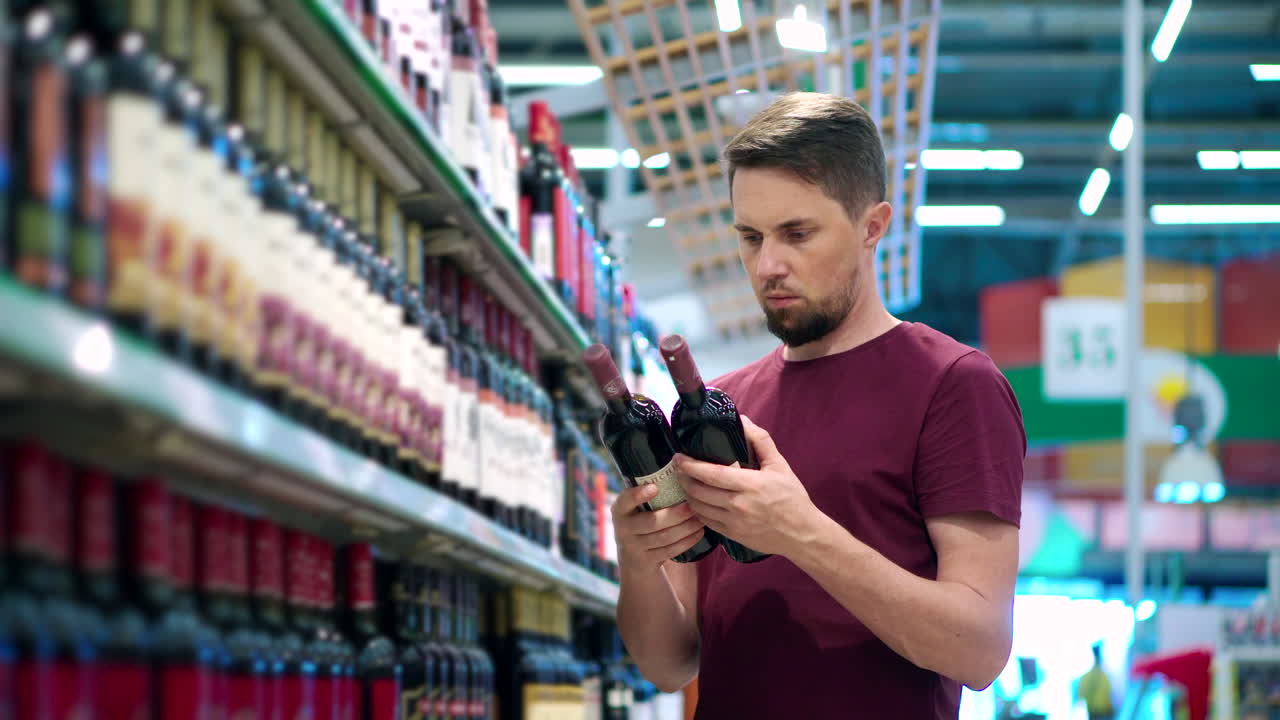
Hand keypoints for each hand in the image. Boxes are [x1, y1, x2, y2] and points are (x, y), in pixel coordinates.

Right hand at [611, 483, 708, 573]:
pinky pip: (670, 551)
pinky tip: (699, 532)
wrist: (634, 560)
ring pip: (664, 537)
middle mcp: (623, 529)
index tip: (654, 487)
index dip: (638, 495)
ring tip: (700, 518)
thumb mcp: (636, 509)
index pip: (625, 501)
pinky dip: (687, 541)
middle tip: (692, 505)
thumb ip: (648, 493)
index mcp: (620, 510)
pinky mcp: (647, 561)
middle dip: (675, 514)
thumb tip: (680, 466)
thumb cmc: (642, 523)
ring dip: (685, 527)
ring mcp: (634, 547)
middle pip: (652, 522)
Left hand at [675, 416, 823, 557]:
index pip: (711, 474)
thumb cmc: (792, 498)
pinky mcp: (732, 536)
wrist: (802, 535)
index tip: (678, 457)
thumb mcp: (780, 466)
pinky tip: (696, 502)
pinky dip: (697, 511)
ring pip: (698, 508)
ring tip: (685, 483)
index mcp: (750, 484)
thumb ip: (761, 441)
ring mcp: (733, 523)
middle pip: (699, 491)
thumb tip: (743, 420)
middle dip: (683, 478)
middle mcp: (738, 505)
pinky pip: (706, 522)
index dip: (690, 465)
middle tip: (678, 468)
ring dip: (687, 495)